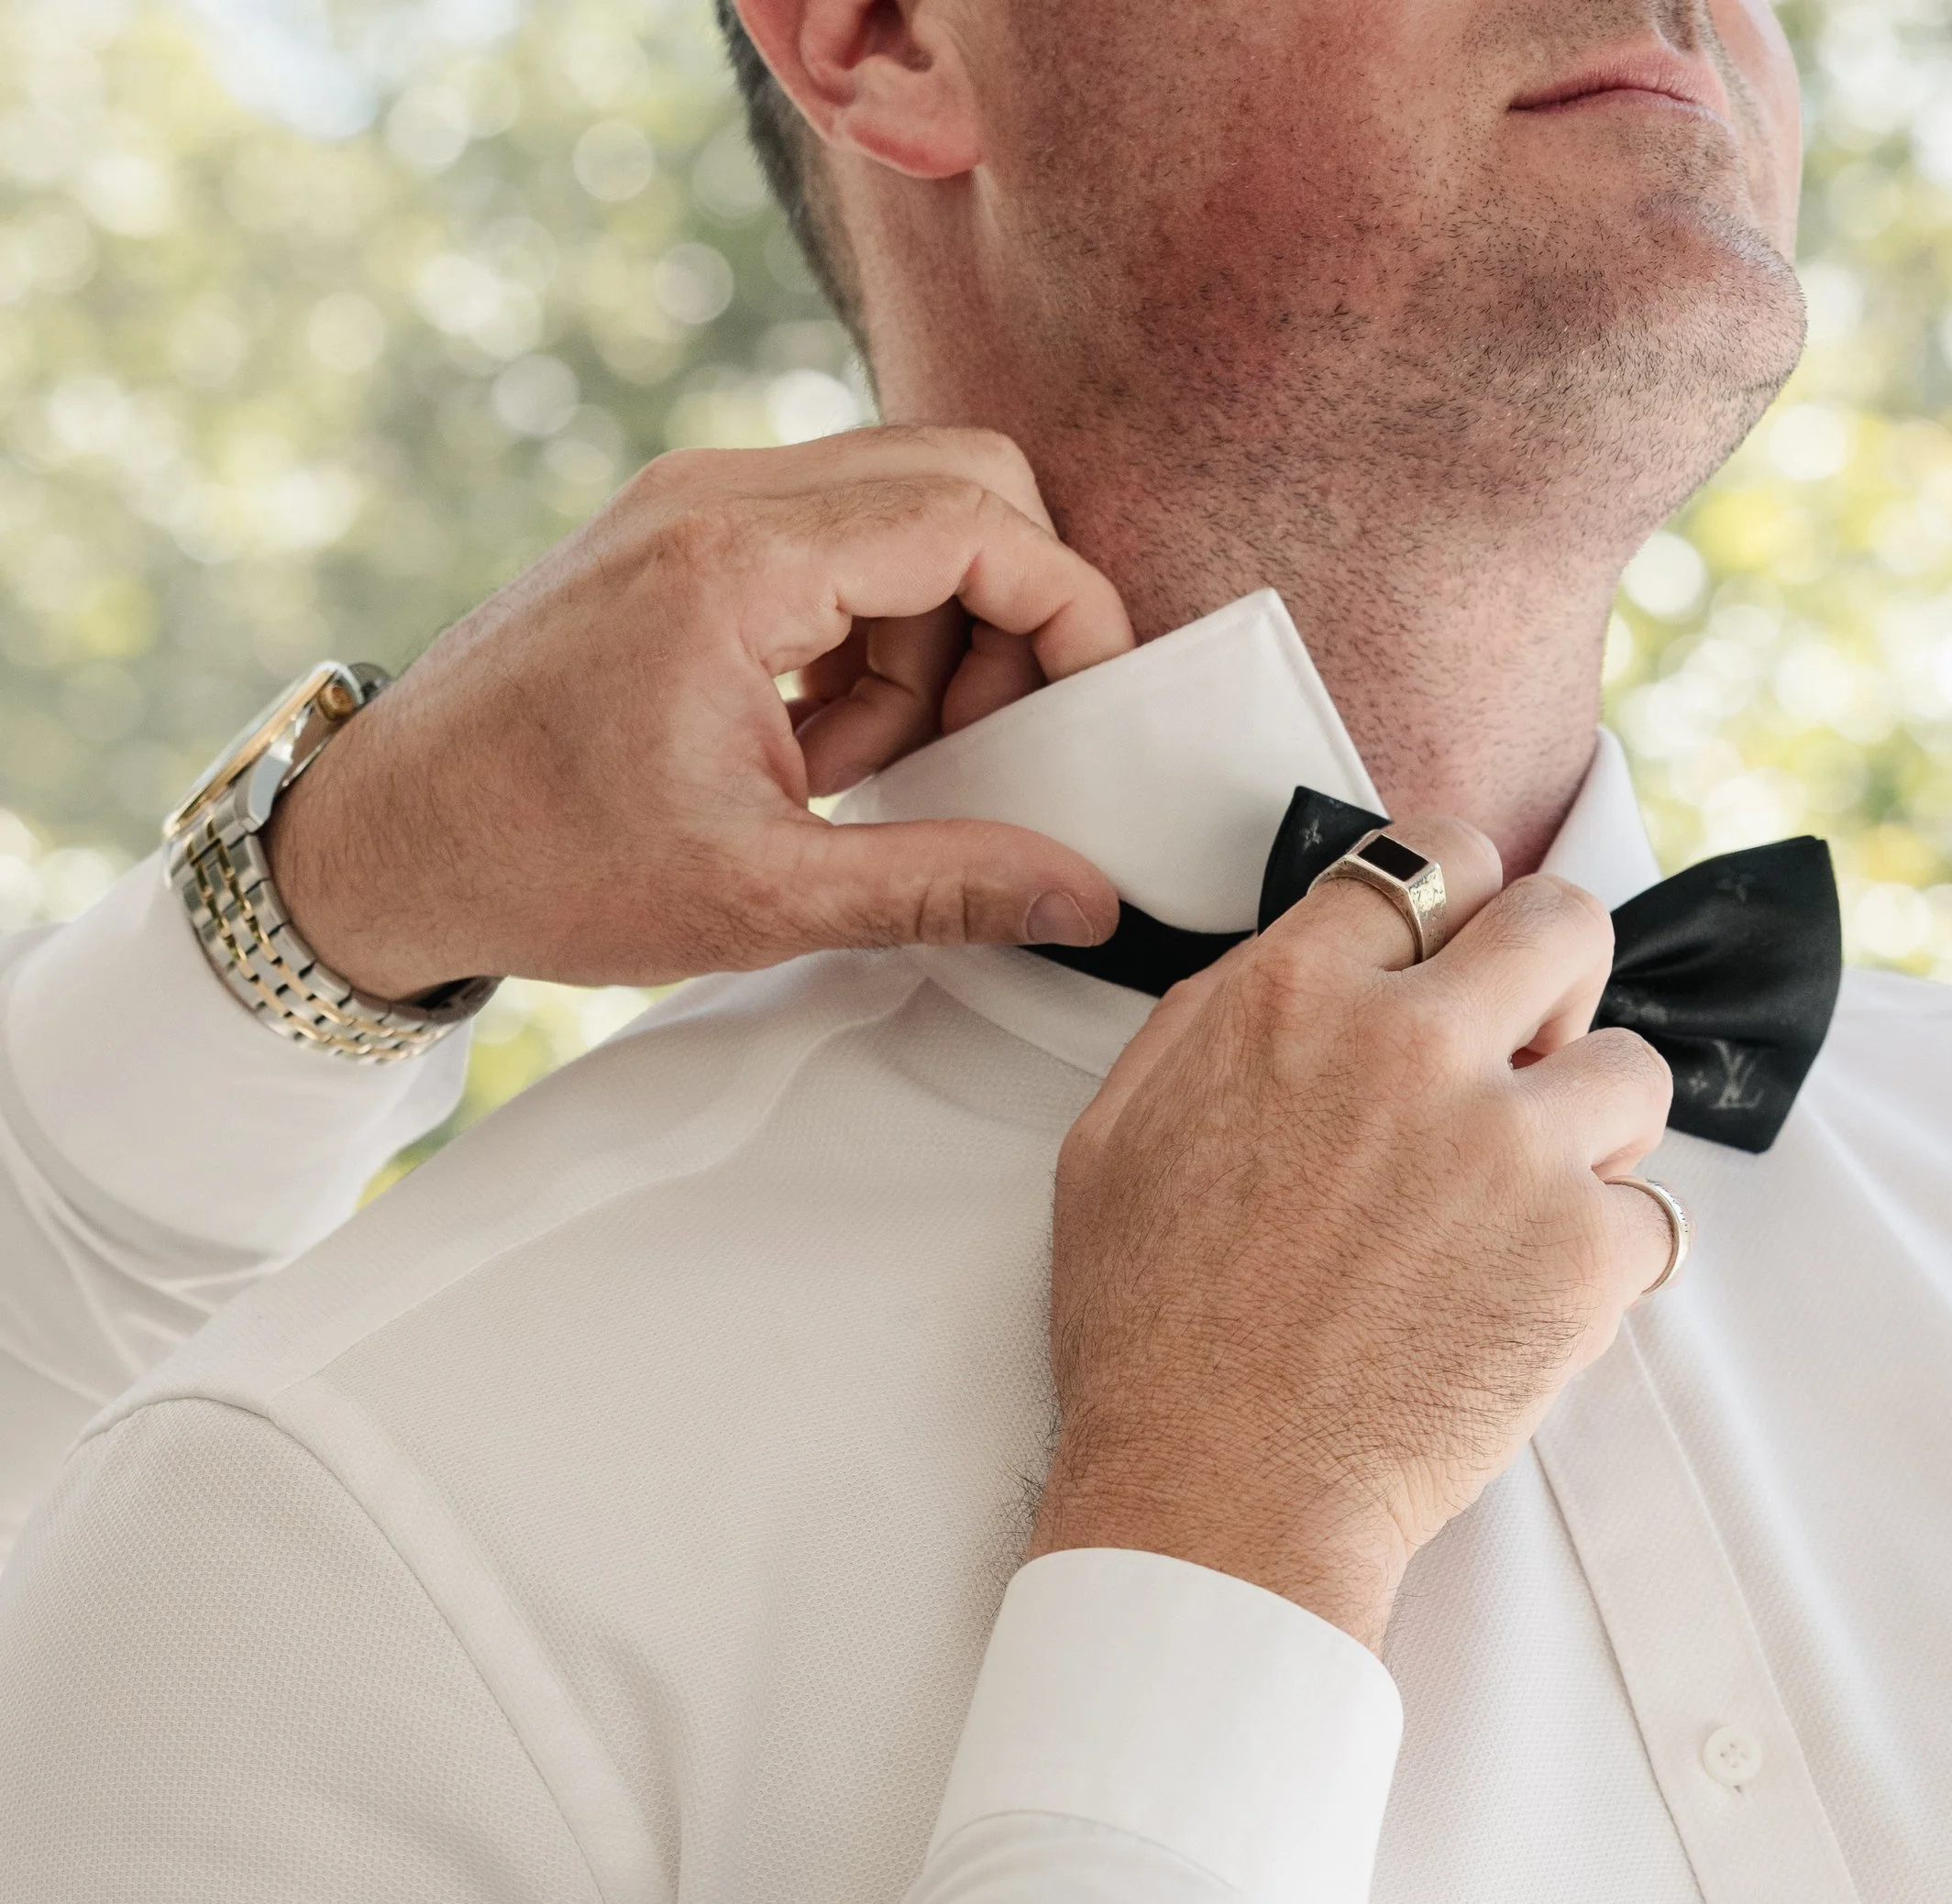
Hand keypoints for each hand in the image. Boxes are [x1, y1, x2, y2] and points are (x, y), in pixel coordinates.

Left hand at [265, 428, 1132, 999]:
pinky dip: (859, 639)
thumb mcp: (762, 898)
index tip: (1095, 702)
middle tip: (978, 746)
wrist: (381, 843)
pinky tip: (809, 747)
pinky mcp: (675, 536)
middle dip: (1004, 618)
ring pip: (898, 514)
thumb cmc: (536, 863)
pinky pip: (829, 547)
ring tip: (859, 770)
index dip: (1066, 610)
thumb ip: (941, 885)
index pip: (976, 518)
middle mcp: (713, 496)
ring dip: (924, 643)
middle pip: (954, 482)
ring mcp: (689, 504)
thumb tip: (1076, 893)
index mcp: (736, 563)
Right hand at [1030, 827, 1675, 1648]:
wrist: (1215, 1494)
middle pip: (1566, 922)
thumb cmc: (1151, 1338)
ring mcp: (1511, 1146)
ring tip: (1526, 1205)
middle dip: (1557, 983)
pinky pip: (1653, 1217)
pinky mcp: (1583, 1253)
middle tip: (1526, 1057)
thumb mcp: (1114, 1140)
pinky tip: (1533, 1301)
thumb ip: (1210, 1023)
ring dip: (1592, 1132)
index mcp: (1297, 997)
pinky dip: (1609, 1263)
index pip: (1434, 861)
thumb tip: (1293, 961)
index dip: (1459, 909)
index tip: (1463, 955)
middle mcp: (1415, 1045)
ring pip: (1634, 1069)